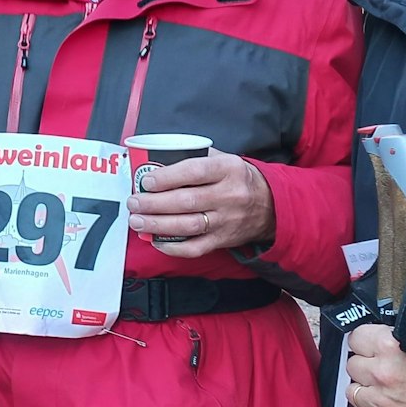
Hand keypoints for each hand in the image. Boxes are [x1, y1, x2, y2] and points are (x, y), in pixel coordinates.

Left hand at [127, 151, 274, 256]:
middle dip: (154, 203)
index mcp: (228, 170)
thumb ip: (196, 157)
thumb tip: (158, 160)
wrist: (271, 206)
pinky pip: (195, 248)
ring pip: (188, 226)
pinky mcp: (223, 240)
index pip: (194, 172)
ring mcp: (226, 221)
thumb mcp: (225, 159)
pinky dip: (173, 247)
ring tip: (137, 220)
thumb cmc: (238, 179)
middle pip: (186, 201)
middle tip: (134, 202)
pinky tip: (156, 240)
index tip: (146, 180)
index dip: (167, 177)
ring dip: (158, 224)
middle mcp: (229, 196)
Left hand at [345, 323, 405, 406]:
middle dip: (366, 364)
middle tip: (380, 367)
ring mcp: (383, 403)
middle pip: (353, 364)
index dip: (366, 341)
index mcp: (391, 347)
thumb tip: (387, 336)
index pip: (356, 338)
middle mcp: (383, 374)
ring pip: (352, 391)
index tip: (372, 345)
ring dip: (365, 388)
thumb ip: (404, 337)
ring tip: (381, 388)